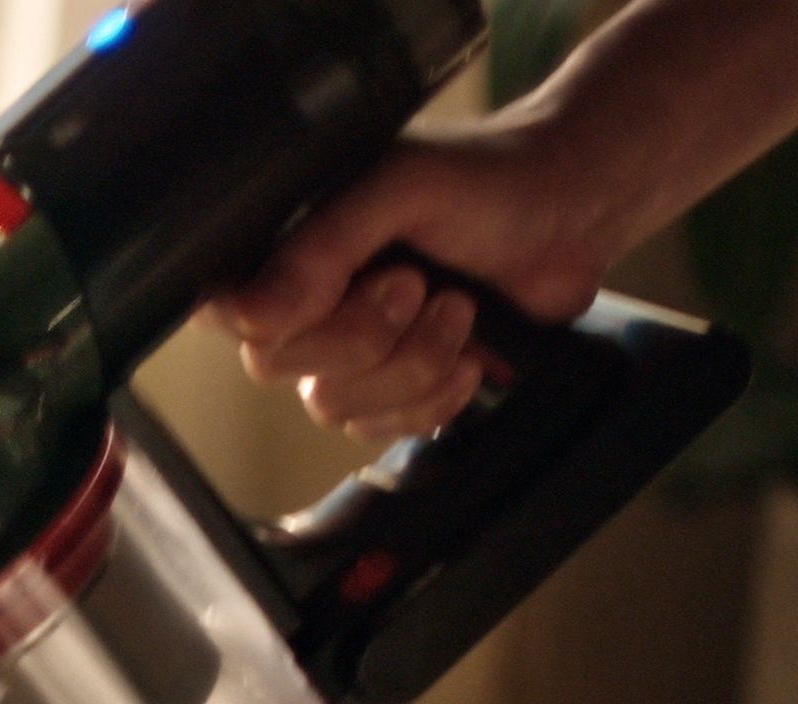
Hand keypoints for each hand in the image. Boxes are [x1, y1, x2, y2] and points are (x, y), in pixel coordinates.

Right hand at [200, 115, 620, 441]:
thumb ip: (322, 246)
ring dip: (412, 363)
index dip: (274, 320)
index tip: (338, 289)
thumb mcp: (400, 187)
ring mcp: (346, 355)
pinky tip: (468, 353)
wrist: (572, 211)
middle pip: (278, 367)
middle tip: (418, 283)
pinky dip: (433, 398)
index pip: (226, 312)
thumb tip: (253, 315)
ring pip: (332, 406)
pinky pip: (379, 431)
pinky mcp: (391, 393)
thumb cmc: (488, 178)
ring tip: (457, 307)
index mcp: (288, 246)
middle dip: (363, 335)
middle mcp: (304, 304)